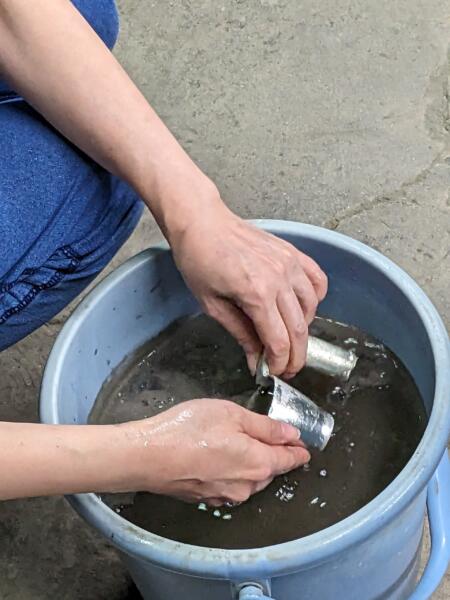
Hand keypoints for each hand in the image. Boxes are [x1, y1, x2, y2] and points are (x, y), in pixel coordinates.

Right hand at [128, 399, 309, 505]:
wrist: (148, 456)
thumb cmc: (188, 431)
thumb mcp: (232, 414)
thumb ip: (265, 426)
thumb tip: (290, 434)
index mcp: (259, 463)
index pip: (290, 459)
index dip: (298, 449)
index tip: (303, 444)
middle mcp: (247, 486)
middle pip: (271, 469)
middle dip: (273, 453)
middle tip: (270, 434)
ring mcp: (226, 496)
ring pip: (250, 479)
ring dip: (251, 463)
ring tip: (238, 442)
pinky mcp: (207, 498)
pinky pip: (230, 484)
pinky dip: (232, 471)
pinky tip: (217, 456)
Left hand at [170, 202, 327, 377]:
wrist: (201, 222)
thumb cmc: (199, 260)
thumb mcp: (212, 304)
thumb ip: (240, 333)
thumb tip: (255, 360)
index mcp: (256, 294)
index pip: (279, 341)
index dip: (279, 363)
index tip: (273, 372)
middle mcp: (279, 279)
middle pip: (299, 329)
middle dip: (296, 355)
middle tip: (287, 368)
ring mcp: (289, 263)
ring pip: (311, 308)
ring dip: (304, 329)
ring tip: (290, 339)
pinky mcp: (292, 252)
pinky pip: (317, 279)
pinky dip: (316, 298)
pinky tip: (303, 308)